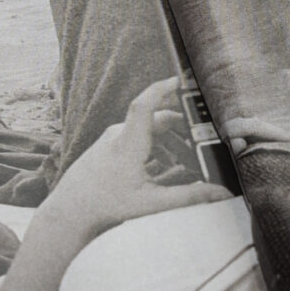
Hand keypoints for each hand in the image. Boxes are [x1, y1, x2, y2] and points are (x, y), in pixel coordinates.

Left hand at [45, 78, 231, 239]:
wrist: (69, 211)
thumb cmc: (105, 206)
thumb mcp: (150, 203)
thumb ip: (187, 197)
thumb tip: (220, 193)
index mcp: (128, 144)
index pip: (144, 106)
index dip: (162, 89)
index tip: (180, 79)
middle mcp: (118, 136)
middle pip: (156, 119)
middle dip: (181, 126)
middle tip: (204, 135)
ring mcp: (111, 139)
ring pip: (147, 130)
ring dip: (169, 139)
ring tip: (187, 158)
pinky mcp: (107, 146)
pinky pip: (136, 137)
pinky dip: (155, 145)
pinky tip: (165, 164)